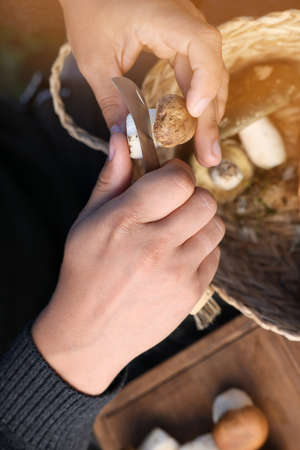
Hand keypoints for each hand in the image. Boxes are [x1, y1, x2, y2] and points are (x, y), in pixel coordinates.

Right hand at [32, 133, 223, 394]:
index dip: (178, 174)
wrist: (90, 332)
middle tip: (175, 206)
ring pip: (216, 227)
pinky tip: (178, 258)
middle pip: (206, 201)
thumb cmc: (85, 270)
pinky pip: (214, 256)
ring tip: (177, 232)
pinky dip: (201, 251)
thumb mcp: (88, 220)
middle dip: (193, 197)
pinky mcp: (191, 294)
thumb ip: (112, 177)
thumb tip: (122, 136)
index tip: (169, 180)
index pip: (179, 180)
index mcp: (125, 221)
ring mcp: (177, 273)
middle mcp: (155, 246)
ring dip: (200, 223)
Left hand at [59, 0, 227, 165]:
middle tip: (209, 154)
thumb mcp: (95, 59)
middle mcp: (184, 21)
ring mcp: (186, 30)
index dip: (204, 81)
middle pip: (211, 69)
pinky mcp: (181, 40)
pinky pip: (197, 71)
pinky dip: (196, 98)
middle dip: (210, 115)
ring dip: (208, 112)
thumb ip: (112, 100)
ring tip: (206, 147)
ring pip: (209, 74)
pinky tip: (194, 123)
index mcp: (165, 17)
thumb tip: (124, 138)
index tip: (194, 113)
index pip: (201, 46)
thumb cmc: (90, 8)